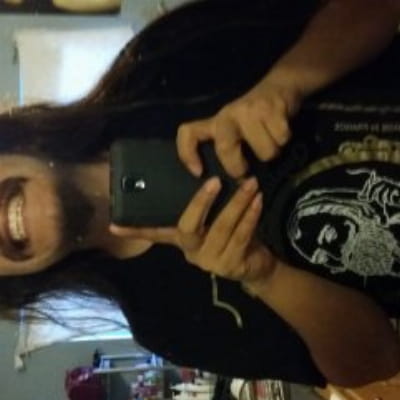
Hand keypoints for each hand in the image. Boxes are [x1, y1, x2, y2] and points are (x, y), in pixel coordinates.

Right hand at [110, 177, 276, 282]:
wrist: (255, 266)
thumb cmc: (232, 237)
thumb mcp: (214, 221)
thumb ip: (205, 208)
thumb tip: (202, 175)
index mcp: (184, 241)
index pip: (157, 234)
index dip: (136, 230)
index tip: (114, 226)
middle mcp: (192, 252)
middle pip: (189, 227)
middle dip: (200, 203)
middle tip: (213, 181)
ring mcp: (210, 261)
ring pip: (221, 228)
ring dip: (236, 203)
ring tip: (249, 183)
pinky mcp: (230, 266)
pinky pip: (241, 236)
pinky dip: (251, 216)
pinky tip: (258, 200)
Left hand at [177, 81, 301, 177]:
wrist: (281, 86)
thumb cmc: (256, 117)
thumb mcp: (237, 131)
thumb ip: (232, 150)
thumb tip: (241, 181)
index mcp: (216, 122)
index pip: (188, 133)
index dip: (187, 154)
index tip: (199, 172)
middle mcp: (228, 115)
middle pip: (225, 149)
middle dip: (238, 167)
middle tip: (247, 170)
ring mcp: (250, 111)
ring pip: (264, 151)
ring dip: (272, 152)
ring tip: (271, 141)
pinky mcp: (272, 108)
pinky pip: (281, 139)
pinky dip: (285, 140)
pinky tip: (282, 130)